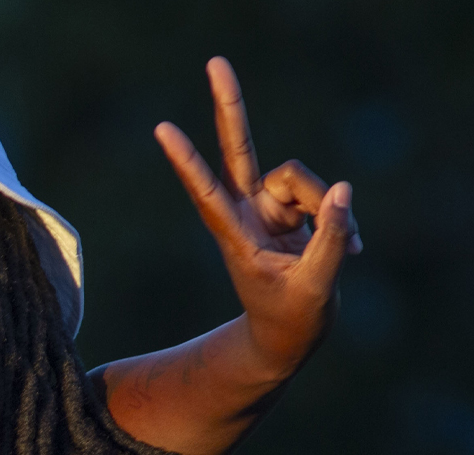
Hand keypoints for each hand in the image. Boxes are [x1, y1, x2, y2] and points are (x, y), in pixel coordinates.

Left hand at [153, 57, 355, 376]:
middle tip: (215, 61)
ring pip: (303, 178)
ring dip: (328, 209)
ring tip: (341, 249)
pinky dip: (343, 220)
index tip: (162, 129)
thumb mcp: (315, 287)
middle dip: (231, 105)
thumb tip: (345, 190)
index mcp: (234, 235)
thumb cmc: (290, 318)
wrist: (287, 335)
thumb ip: (332, 239)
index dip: (187, 160)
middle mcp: (246, 211)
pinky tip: (350, 249)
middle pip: (239, 148)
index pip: (206, 190)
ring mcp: (268, 206)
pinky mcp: (292, 208)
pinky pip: (326, 195)